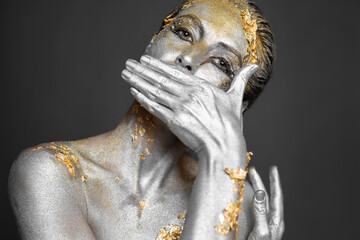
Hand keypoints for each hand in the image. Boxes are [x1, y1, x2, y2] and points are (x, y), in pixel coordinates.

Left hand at [122, 55, 258, 163]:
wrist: (224, 146)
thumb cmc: (230, 125)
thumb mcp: (236, 99)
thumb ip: (241, 80)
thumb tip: (254, 67)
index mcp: (202, 87)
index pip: (174, 73)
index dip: (157, 66)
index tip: (144, 60)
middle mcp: (189, 94)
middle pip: (160, 80)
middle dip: (142, 71)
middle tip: (128, 64)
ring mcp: (181, 107)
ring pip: (155, 91)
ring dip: (138, 82)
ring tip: (126, 74)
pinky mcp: (174, 121)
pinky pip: (155, 107)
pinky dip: (143, 99)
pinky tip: (134, 91)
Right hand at [248, 166, 284, 239]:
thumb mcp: (261, 231)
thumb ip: (261, 212)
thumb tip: (260, 193)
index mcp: (276, 221)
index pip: (276, 196)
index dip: (275, 182)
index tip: (273, 169)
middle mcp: (271, 221)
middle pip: (267, 197)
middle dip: (261, 183)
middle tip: (253, 171)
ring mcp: (264, 225)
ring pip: (260, 203)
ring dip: (256, 190)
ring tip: (251, 181)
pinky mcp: (256, 229)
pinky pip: (254, 210)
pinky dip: (250, 201)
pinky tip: (246, 200)